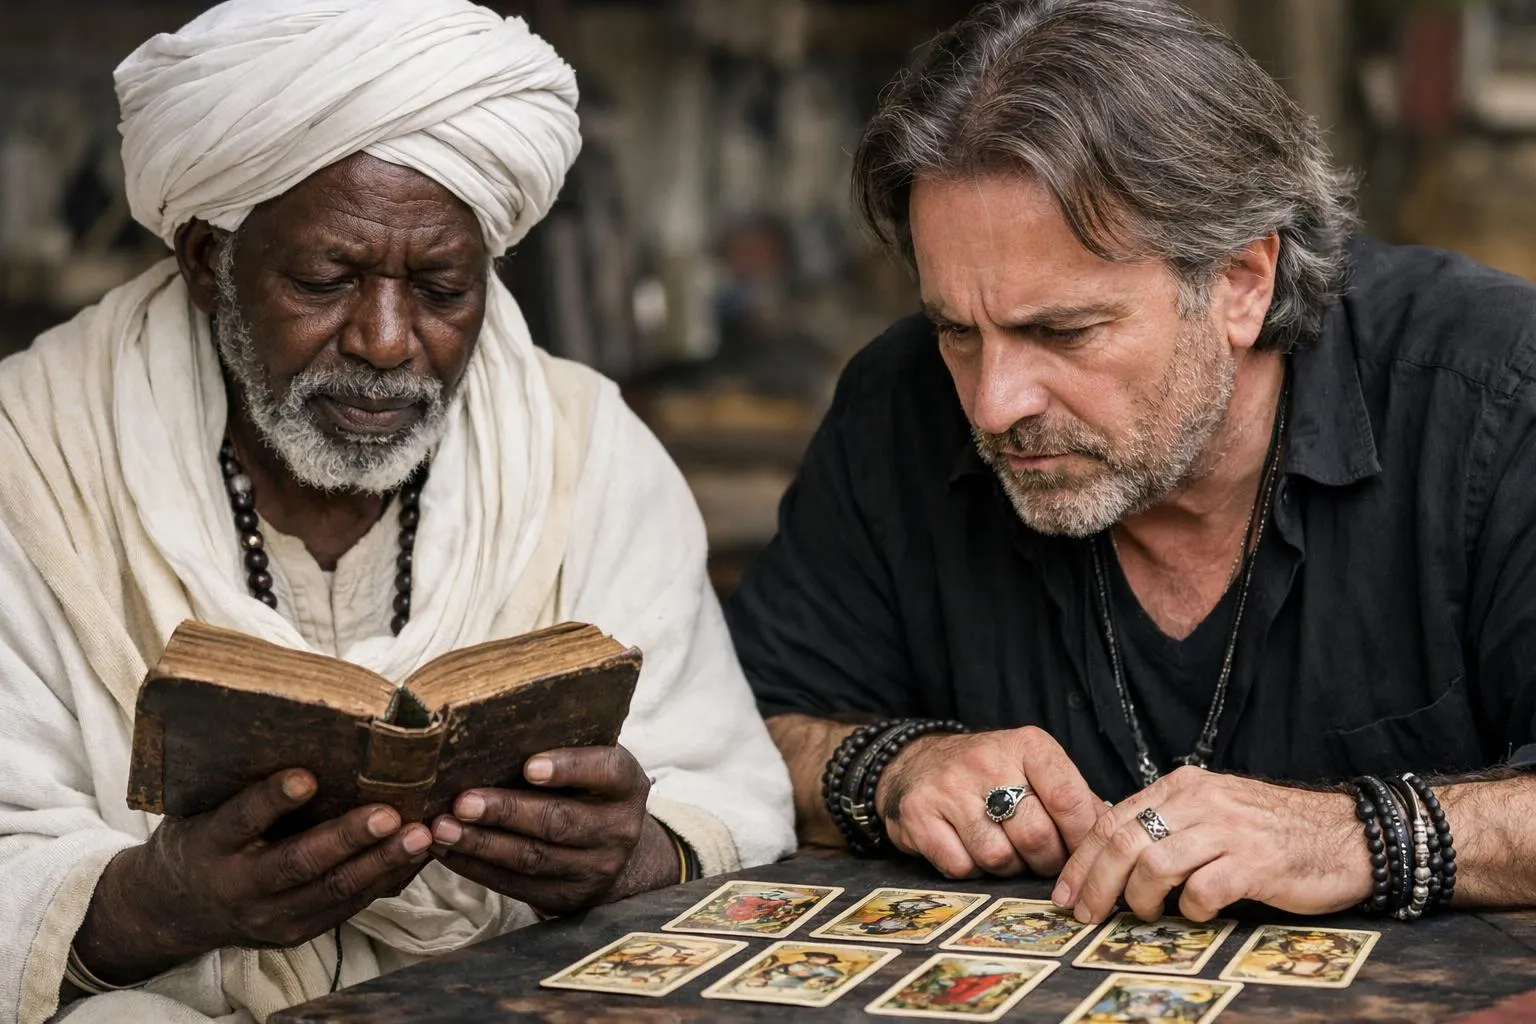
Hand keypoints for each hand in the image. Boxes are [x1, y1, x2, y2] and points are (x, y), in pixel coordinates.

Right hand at [76, 769, 431, 984]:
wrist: (175, 910)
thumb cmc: (203, 836)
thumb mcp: (203, 809)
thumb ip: (243, 785)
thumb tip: (310, 731)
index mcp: (207, 846)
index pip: (239, 820)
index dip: (271, 800)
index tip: (306, 777)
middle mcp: (237, 887)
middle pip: (298, 864)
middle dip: (349, 839)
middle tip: (391, 814)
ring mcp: (269, 918)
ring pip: (334, 891)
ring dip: (383, 863)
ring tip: (422, 835)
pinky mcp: (296, 934)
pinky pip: (349, 907)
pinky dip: (388, 879)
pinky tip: (420, 854)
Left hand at [429, 745, 668, 914]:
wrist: (611, 846)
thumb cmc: (586, 787)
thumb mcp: (591, 762)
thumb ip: (561, 746)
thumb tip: (492, 727)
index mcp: (625, 784)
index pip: (605, 771)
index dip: (569, 768)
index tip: (529, 766)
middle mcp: (618, 829)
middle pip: (559, 821)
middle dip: (506, 812)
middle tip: (463, 802)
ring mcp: (595, 868)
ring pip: (533, 858)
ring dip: (482, 844)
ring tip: (443, 829)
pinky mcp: (566, 896)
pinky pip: (516, 885)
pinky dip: (477, 869)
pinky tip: (449, 851)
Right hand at [874, 726, 1104, 877]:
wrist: (917, 763)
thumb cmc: (989, 773)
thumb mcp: (1034, 769)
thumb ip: (1074, 799)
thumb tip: (1114, 834)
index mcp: (1026, 745)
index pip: (1068, 798)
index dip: (1082, 838)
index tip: (1084, 855)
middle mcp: (986, 760)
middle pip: (1035, 835)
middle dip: (1046, 861)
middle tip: (1042, 860)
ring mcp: (948, 787)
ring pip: (998, 856)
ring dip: (1007, 868)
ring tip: (1005, 852)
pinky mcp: (918, 814)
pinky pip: (960, 866)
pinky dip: (970, 870)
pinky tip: (969, 850)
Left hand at [1054, 766, 1372, 924]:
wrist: (1347, 834)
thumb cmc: (1273, 829)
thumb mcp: (1212, 810)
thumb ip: (1168, 822)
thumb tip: (1113, 855)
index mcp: (1183, 786)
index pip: (1112, 819)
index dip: (1082, 859)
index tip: (1067, 891)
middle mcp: (1200, 801)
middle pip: (1123, 842)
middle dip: (1096, 884)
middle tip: (1086, 913)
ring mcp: (1227, 830)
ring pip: (1153, 866)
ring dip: (1138, 899)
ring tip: (1144, 914)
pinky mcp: (1255, 863)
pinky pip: (1201, 890)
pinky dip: (1188, 909)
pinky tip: (1195, 913)